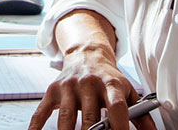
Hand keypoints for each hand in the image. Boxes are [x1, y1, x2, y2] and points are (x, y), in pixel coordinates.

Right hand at [28, 46, 156, 129]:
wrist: (86, 54)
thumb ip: (141, 114)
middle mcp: (88, 84)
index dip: (119, 125)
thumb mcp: (127, 90)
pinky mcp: (53, 91)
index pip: (116, 106)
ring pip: (66, 117)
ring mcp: (69, 87)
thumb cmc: (108, 77)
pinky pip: (42, 111)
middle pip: (90, 115)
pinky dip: (36, 125)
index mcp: (110, 84)